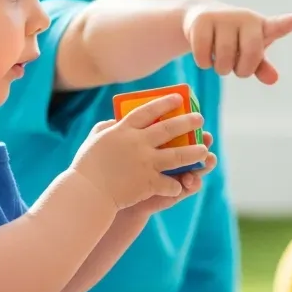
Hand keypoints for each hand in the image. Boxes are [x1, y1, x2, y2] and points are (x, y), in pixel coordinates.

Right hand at [70, 94, 211, 208]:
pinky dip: (175, 185)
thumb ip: (107, 127)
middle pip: (169, 129)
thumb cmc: (87, 166)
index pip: (147, 111)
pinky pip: (169, 183)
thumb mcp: (94, 140)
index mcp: (122, 130)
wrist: (86, 193)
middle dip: (188, 122)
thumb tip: (116, 121)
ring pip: (178, 155)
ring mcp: (144, 163)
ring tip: (205, 150)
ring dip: (194, 153)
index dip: (164, 103)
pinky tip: (179, 185)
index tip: (178, 98)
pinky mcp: (148, 183)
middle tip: (200, 118)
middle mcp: (137, 143)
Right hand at [181, 0, 291, 83]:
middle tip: (236, 67)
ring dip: (221, 69)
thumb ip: (262, 67)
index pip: (279, 26)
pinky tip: (204, 53)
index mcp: (262, 26)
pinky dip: (204, 63)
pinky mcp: (202, 20)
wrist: (201, 17)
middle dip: (242, 70)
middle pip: (250, 55)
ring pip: (224, 59)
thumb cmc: (234, 38)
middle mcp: (245, 18)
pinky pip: (204, 56)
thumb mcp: (249, 53)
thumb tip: (274, 79)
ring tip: (219, 58)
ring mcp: (223, 17)